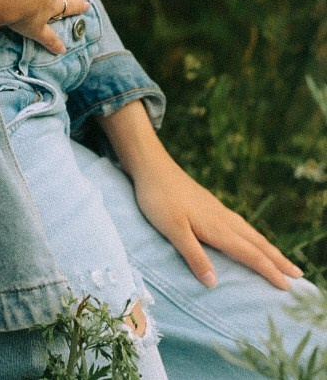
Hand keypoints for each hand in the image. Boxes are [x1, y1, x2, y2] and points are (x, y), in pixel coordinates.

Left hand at [130, 142, 302, 290]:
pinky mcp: (209, 204)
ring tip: (280, 259)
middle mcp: (222, 218)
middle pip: (256, 242)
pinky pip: (240, 225)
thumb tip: (214, 284)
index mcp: (217, 227)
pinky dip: (252, 236)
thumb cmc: (158, 198)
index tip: (287, 286)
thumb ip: (193, 256)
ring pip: (249, 232)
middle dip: (277, 259)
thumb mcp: (173, 229)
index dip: (269, 270)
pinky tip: (247, 236)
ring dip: (267, 247)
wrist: (151, 165)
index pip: (250, 253)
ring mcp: (217, 209)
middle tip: (299, 275)